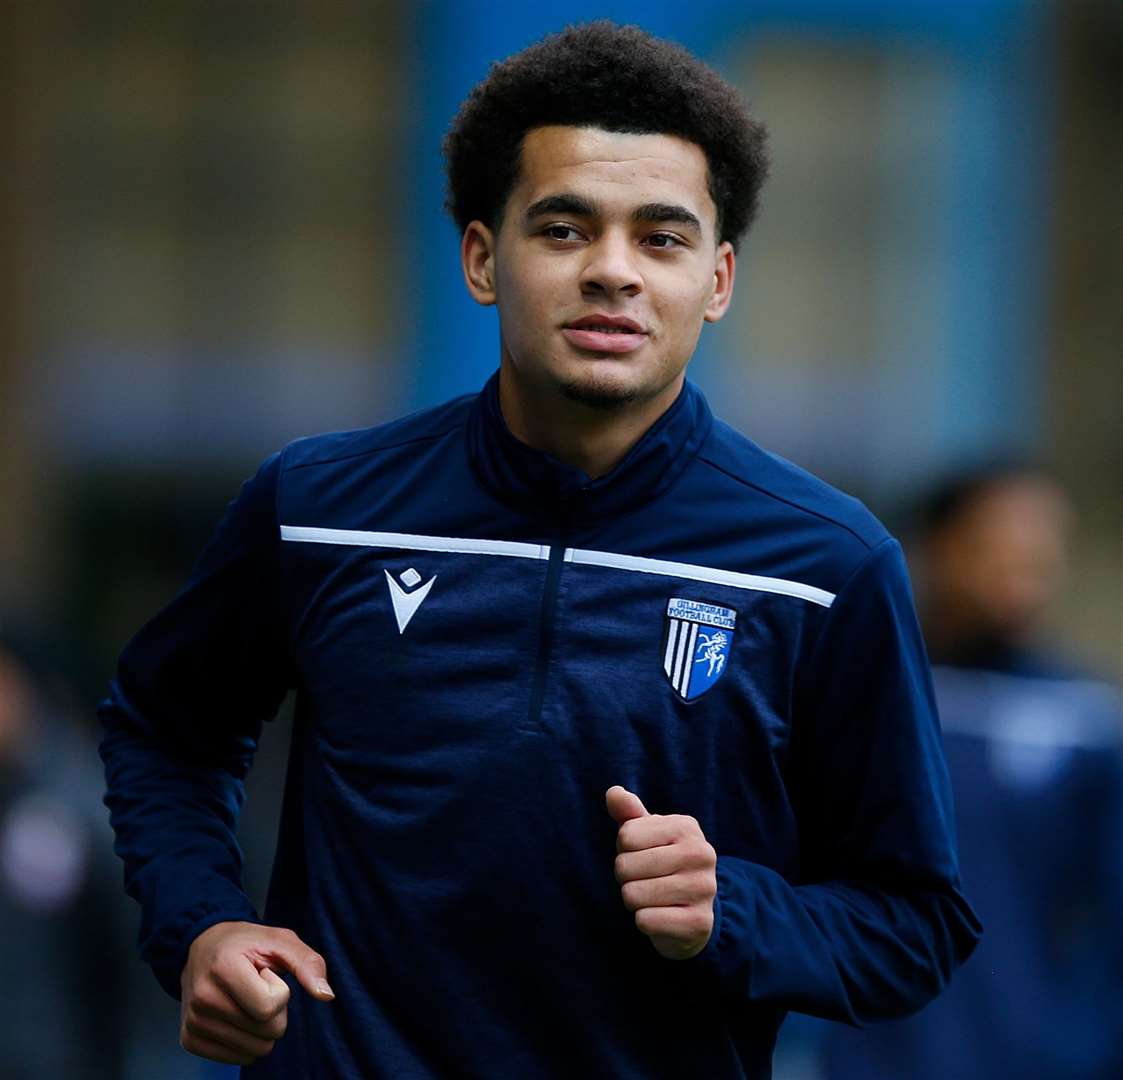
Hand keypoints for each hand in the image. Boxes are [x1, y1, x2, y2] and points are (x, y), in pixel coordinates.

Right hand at [179, 920, 334, 1064]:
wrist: (202, 946)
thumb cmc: (247, 944)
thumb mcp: (281, 941)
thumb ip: (308, 963)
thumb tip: (327, 996)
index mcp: (223, 968)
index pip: (269, 1008)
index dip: (280, 992)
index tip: (264, 973)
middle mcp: (202, 999)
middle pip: (266, 1032)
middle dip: (274, 1012)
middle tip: (256, 987)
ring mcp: (193, 1022)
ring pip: (255, 1050)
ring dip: (261, 1027)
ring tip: (245, 999)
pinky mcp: (189, 1040)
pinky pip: (239, 1059)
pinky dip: (246, 1040)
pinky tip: (234, 1013)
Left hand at [606, 786, 716, 959]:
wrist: (692, 912)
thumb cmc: (662, 866)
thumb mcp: (647, 836)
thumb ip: (629, 813)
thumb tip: (613, 792)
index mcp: (686, 827)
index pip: (626, 836)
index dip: (624, 850)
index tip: (642, 856)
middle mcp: (701, 854)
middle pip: (625, 866)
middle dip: (626, 878)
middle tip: (645, 881)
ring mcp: (703, 888)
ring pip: (633, 895)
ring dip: (634, 901)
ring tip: (653, 898)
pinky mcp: (699, 922)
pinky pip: (645, 920)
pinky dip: (644, 921)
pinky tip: (662, 916)